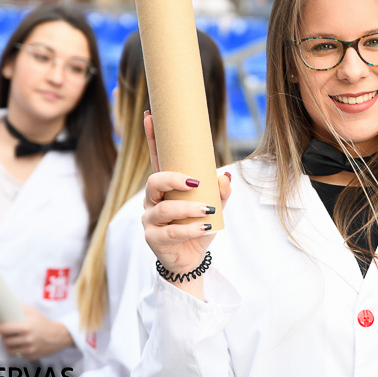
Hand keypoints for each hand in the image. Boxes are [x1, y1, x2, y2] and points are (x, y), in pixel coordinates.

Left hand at [0, 304, 71, 360]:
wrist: (58, 335)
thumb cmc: (43, 323)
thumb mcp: (33, 312)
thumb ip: (20, 308)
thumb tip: (7, 303)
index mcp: (27, 327)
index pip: (6, 329)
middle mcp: (28, 339)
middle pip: (6, 340)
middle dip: (3, 337)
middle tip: (5, 334)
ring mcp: (30, 349)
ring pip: (10, 349)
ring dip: (8, 344)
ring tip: (10, 340)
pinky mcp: (32, 356)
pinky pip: (18, 354)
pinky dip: (16, 350)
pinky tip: (19, 345)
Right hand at [141, 111, 231, 276]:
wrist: (191, 260)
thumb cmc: (199, 227)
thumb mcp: (215, 206)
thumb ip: (221, 191)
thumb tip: (226, 176)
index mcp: (165, 187)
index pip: (156, 159)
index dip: (152, 138)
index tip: (150, 116)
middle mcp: (152, 200)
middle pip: (153, 181)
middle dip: (173, 178)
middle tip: (194, 181)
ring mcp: (150, 220)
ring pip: (164, 208)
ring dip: (187, 208)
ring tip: (207, 210)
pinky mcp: (154, 239)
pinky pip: (171, 232)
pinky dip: (191, 229)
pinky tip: (205, 228)